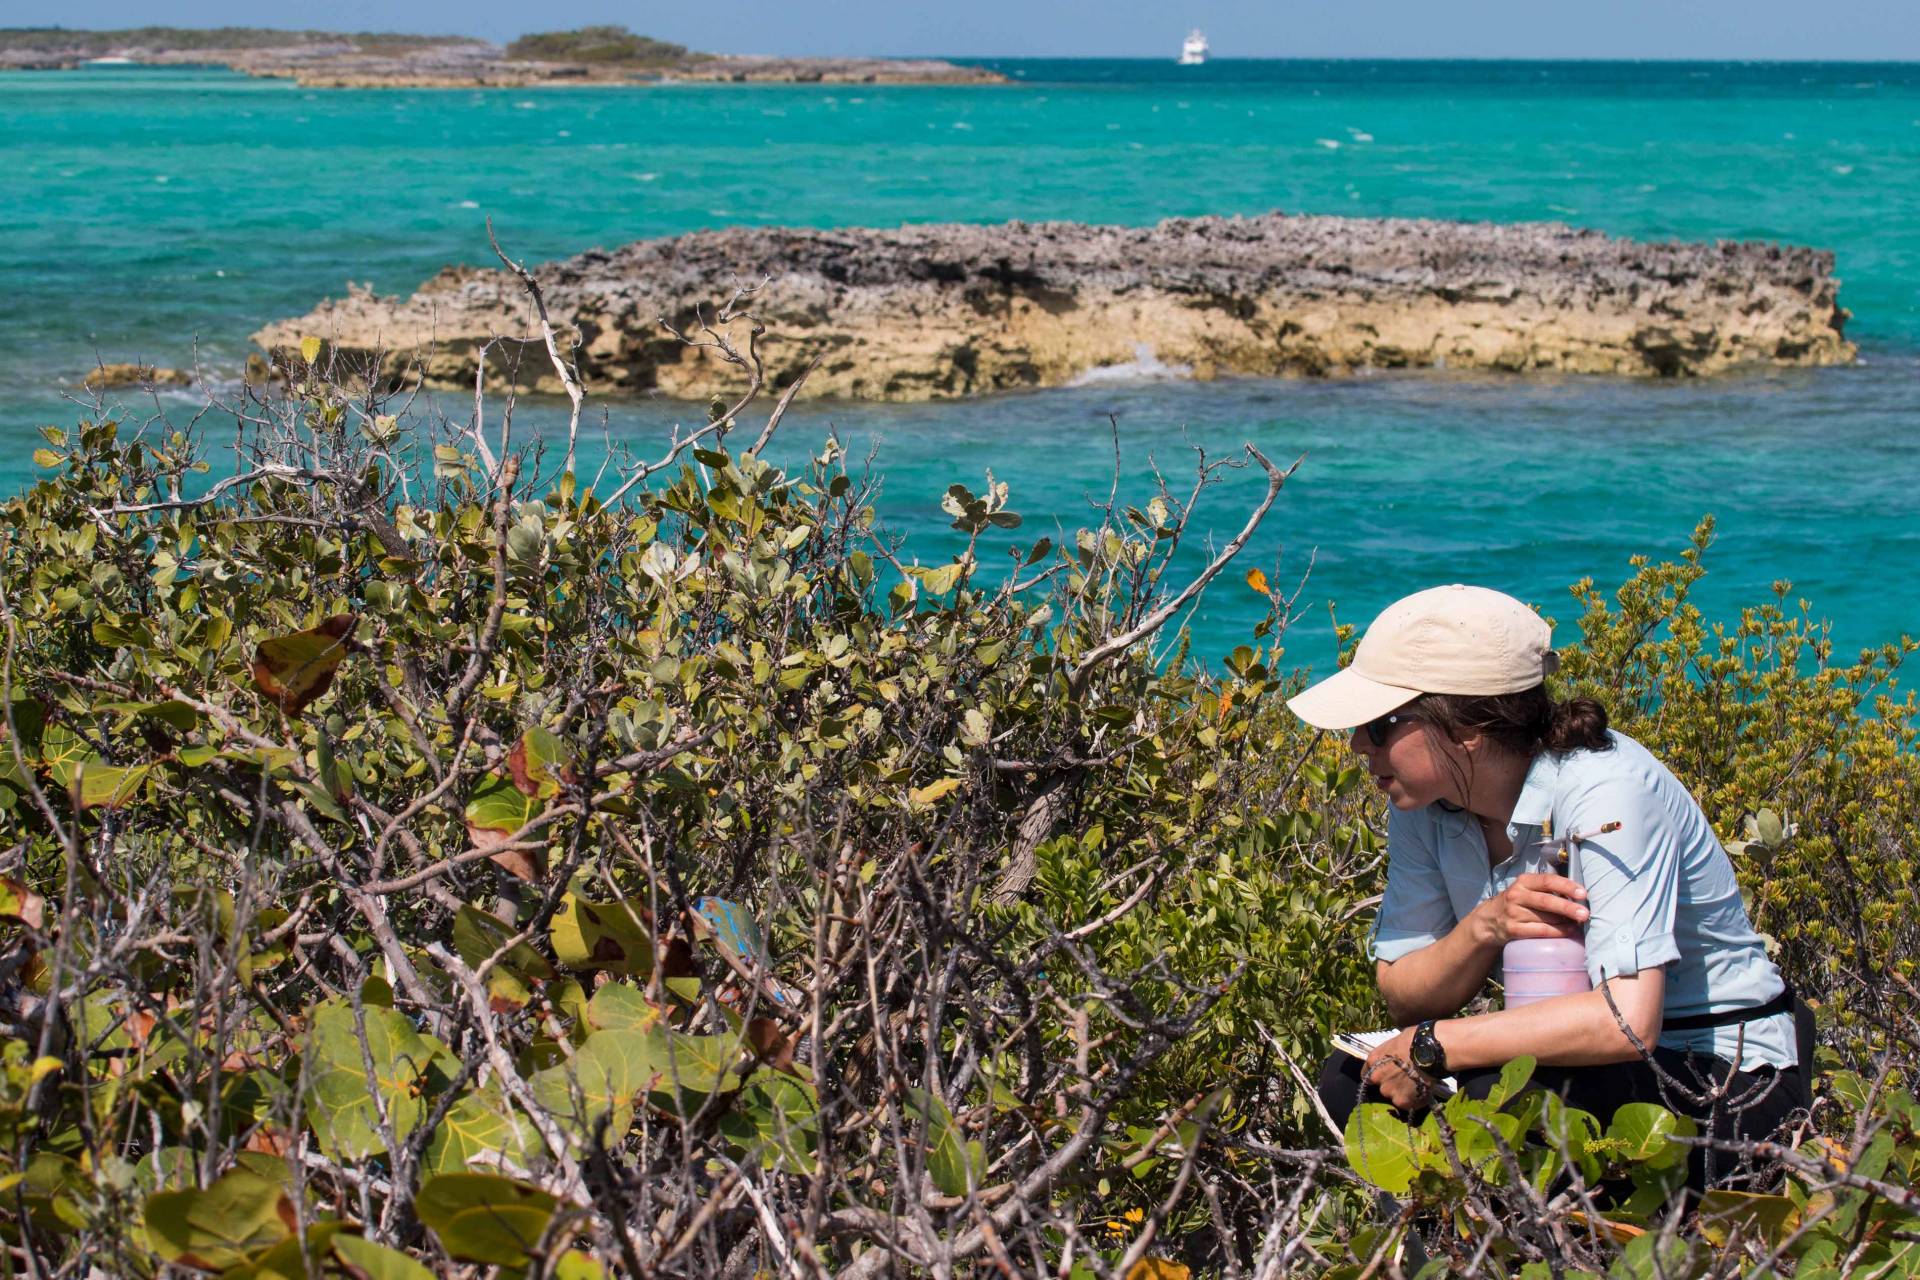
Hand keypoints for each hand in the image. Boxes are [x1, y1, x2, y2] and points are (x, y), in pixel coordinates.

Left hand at [1362, 1028, 1434, 1110]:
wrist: (1430, 1051)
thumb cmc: (1415, 1040)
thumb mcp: (1395, 1043)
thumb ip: (1389, 1056)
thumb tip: (1394, 1058)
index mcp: (1373, 1060)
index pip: (1367, 1074)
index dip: (1378, 1076)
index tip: (1386, 1077)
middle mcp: (1377, 1077)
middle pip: (1382, 1087)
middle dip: (1392, 1085)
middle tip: (1406, 1080)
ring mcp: (1389, 1091)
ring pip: (1395, 1096)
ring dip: (1403, 1094)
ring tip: (1417, 1086)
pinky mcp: (1402, 1101)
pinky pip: (1408, 1104)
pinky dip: (1415, 1101)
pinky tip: (1423, 1091)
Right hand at [1472, 872, 1588, 947]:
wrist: (1489, 920)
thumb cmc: (1517, 902)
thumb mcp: (1527, 889)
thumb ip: (1547, 889)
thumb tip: (1578, 896)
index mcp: (1523, 882)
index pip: (1547, 880)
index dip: (1566, 886)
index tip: (1583, 893)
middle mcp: (1517, 896)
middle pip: (1546, 901)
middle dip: (1568, 907)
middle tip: (1585, 913)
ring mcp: (1514, 913)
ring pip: (1545, 918)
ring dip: (1565, 922)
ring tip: (1579, 923)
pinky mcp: (1513, 930)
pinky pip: (1541, 931)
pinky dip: (1557, 932)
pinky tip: (1568, 931)